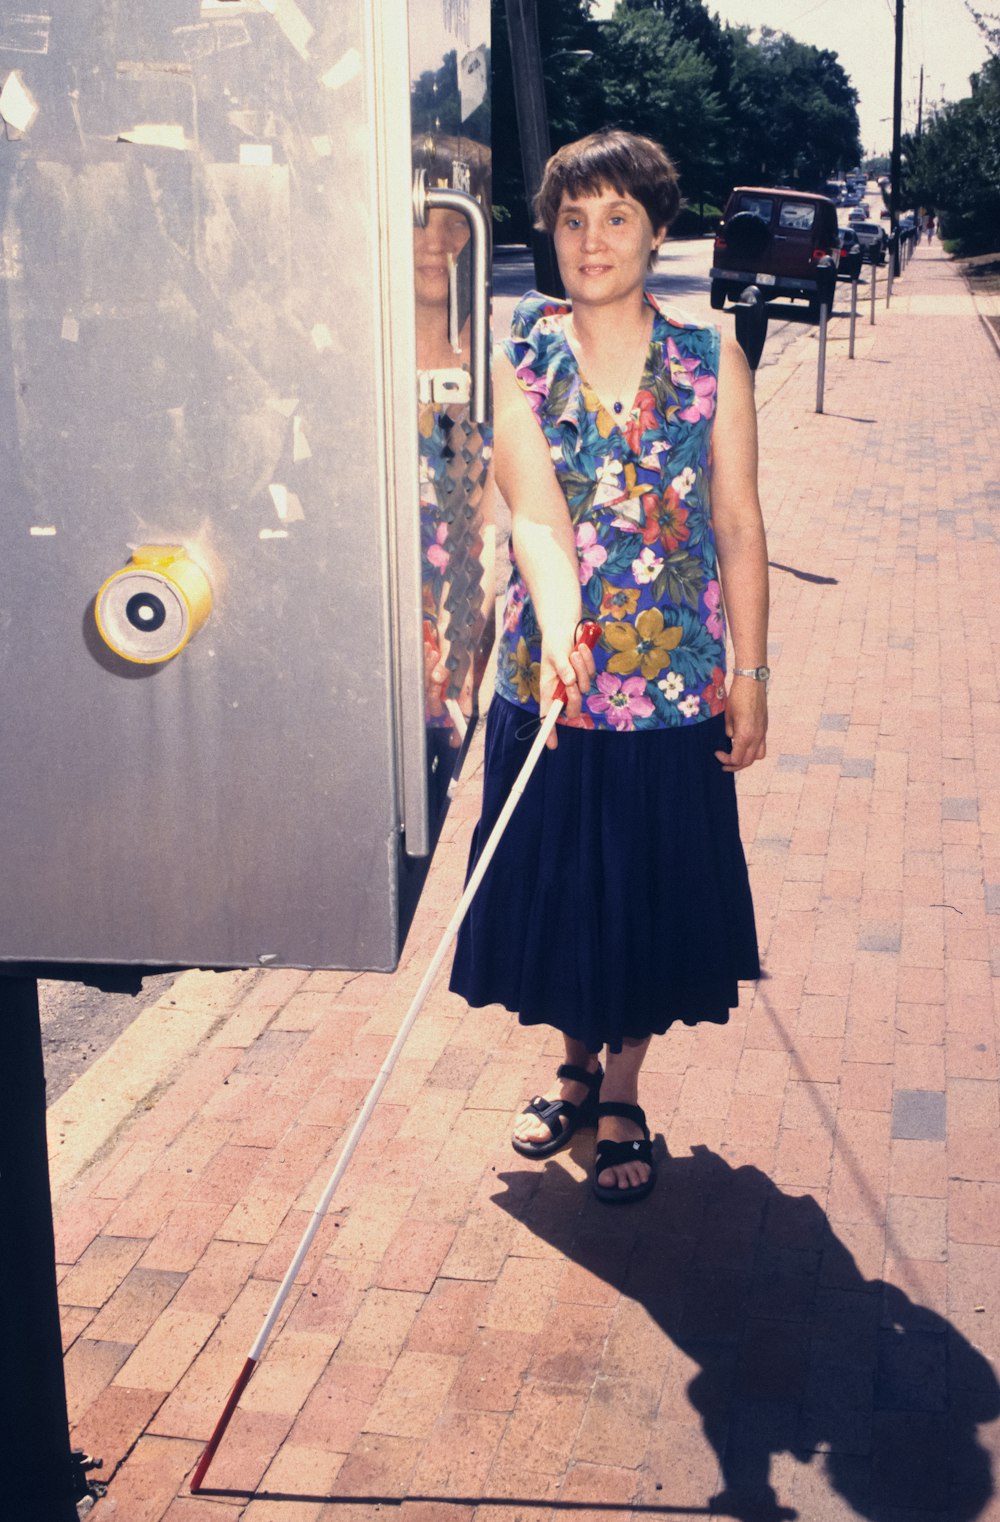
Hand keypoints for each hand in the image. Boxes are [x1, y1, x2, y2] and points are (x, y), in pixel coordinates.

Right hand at [539, 631, 596, 748]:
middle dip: (574, 696)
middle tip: (571, 680)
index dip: (549, 731)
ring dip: (581, 669)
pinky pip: (592, 674)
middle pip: (572, 707)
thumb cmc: (554, 643)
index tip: (551, 745)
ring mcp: (575, 682)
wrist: (565, 628)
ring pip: (584, 687)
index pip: (547, 715)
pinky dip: (587, 661)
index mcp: (548, 689)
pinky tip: (580, 649)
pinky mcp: (586, 673)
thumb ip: (563, 669)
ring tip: (574, 652)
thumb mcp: (555, 654)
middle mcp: (562, 689)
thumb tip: (570, 682)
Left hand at [715, 675, 766, 770]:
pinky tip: (742, 745)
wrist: (752, 682)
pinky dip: (752, 750)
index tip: (717, 753)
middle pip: (748, 761)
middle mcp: (757, 737)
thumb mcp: (728, 715)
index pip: (737, 759)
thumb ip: (729, 731)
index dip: (725, 760)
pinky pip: (761, 746)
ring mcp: (763, 732)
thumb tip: (730, 738)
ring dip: (747, 760)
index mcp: (746, 735)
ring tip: (735, 758)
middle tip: (724, 764)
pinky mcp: (764, 727)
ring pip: (758, 756)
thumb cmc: (738, 696)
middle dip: (735, 766)